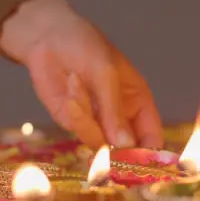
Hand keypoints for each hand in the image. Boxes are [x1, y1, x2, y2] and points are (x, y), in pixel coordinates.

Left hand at [0, 0, 162, 147]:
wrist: (48, 37)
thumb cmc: (86, 46)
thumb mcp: (106, 73)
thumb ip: (115, 110)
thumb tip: (125, 145)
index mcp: (138, 102)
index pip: (151, 136)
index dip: (150, 153)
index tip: (141, 163)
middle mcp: (120, 117)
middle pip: (126, 148)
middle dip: (115, 144)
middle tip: (105, 134)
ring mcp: (96, 121)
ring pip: (100, 142)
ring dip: (88, 116)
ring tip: (77, 82)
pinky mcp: (74, 121)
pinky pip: (79, 129)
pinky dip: (76, 109)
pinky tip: (72, 83)